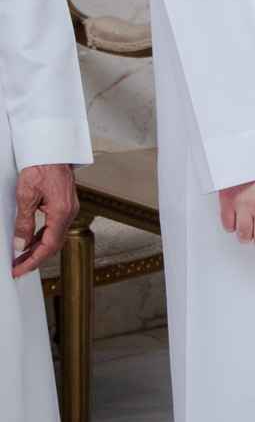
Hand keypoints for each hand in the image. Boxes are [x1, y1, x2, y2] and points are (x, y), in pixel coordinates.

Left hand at [11, 163, 77, 277]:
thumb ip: (24, 223)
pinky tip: (32, 242)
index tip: (20, 270)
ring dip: (39, 250)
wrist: (52, 150)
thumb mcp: (25, 197)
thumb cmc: (41, 168)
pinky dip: (44, 238)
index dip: (33, 262)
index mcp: (61, 213)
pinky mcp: (66, 205)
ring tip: (22, 259)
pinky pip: (56, 228)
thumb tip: (21, 244)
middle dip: (35, 260)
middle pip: (54, 246)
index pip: (48, 246)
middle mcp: (69, 213)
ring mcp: (69, 209)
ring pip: (55, 238)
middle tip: (18, 269)